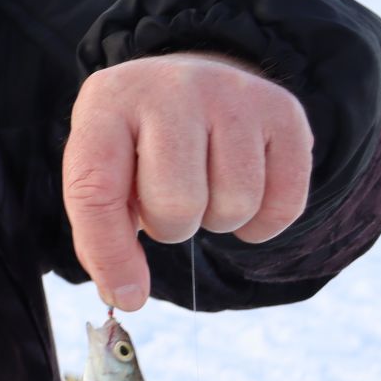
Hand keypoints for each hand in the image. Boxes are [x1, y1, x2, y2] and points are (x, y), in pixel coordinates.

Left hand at [62, 53, 312, 310]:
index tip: (126, 294)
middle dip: (172, 225)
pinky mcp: (283, 110)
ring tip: (205, 188)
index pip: (96, 190)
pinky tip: (244, 194)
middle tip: (169, 201)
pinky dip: (263, 222)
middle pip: (177, 204)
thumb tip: (126, 296)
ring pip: (235, 204)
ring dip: (218, 219)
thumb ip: (101, 231)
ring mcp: (231, 93)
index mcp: (106, 103)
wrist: (191, 84)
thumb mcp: (102, 167)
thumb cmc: (137, 143)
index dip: (110, 253)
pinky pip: (283, 203)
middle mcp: (170, 87)